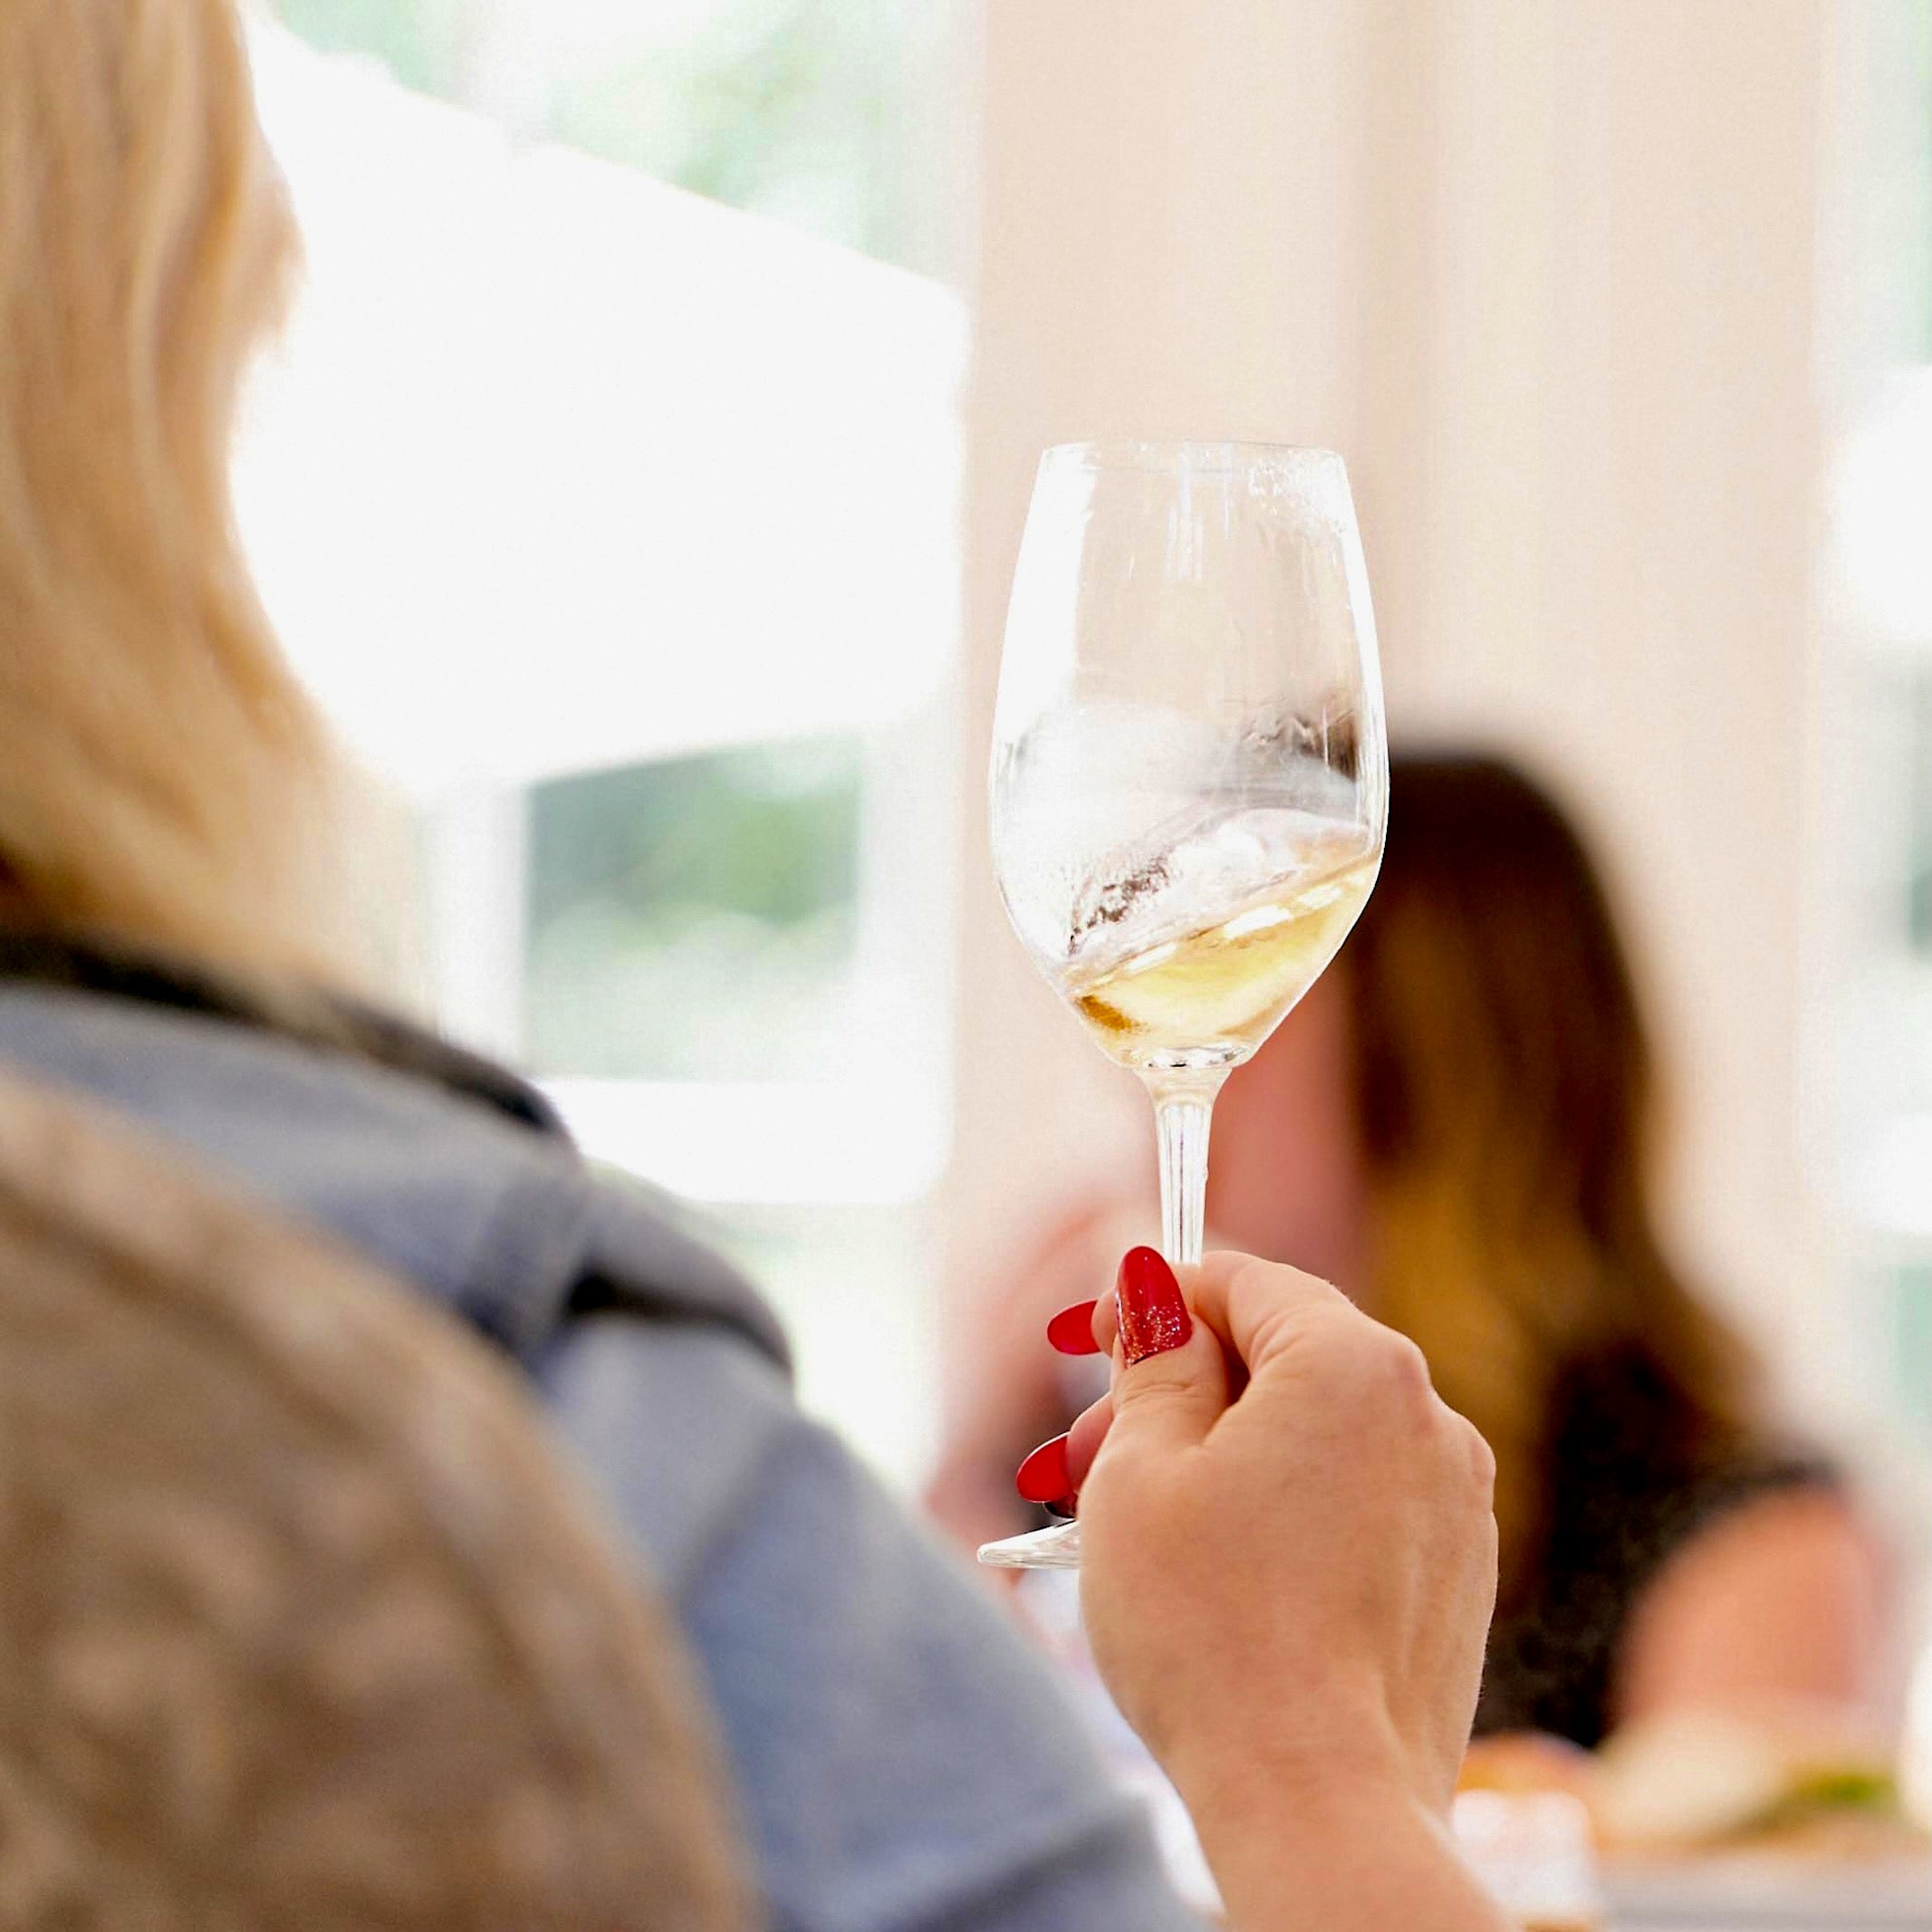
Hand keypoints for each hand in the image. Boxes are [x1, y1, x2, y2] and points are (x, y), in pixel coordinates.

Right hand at [1074, 1248, 1497, 1831]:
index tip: (1092, 1334)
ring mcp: (1455, 1501)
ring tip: (1133, 1519)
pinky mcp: (1458, 1577)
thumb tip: (1155, 1293)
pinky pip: (1355, 1501)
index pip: (1245, 1282)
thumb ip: (1154, 1362)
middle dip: (1178, 1391)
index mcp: (1354, 1365)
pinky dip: (1282, 1507)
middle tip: (1081, 1452)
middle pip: (1282, 1358)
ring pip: (1316, 1434)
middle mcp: (1427, 1416)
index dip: (1157, 1296)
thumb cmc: (1212, 1631)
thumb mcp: (1142, 1472)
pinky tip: (1213, 1567)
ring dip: (1221, 1453)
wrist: (1320, 1807)